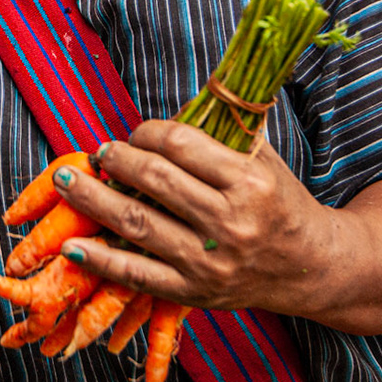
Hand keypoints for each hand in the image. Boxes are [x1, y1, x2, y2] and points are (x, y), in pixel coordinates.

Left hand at [50, 120, 381, 334]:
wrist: (314, 268)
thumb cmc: (283, 205)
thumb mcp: (265, 160)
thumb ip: (227, 130)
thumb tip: (193, 87)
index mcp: (250, 183)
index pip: (180, 145)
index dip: (146, 133)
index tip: (134, 134)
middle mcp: (230, 223)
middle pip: (154, 180)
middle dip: (115, 160)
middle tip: (96, 152)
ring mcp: (210, 262)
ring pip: (136, 224)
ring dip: (93, 200)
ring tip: (66, 182)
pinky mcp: (195, 293)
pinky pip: (137, 275)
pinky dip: (101, 260)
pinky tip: (72, 246)